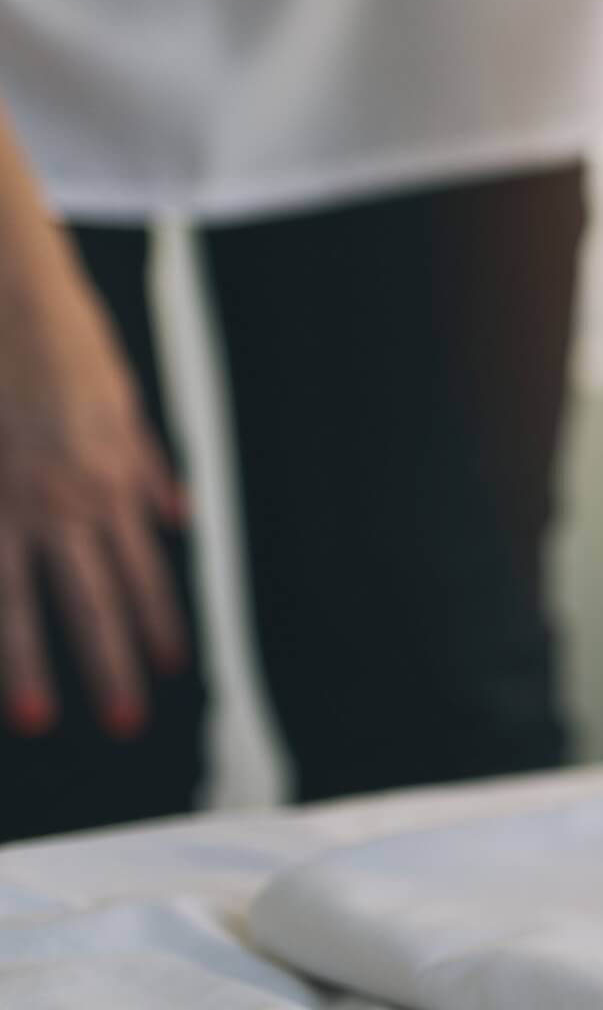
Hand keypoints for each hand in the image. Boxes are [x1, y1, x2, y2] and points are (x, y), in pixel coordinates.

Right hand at [0, 241, 187, 738]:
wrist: (6, 285)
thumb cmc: (61, 334)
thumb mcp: (124, 397)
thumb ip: (148, 464)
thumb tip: (179, 516)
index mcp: (112, 478)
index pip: (145, 570)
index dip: (157, 623)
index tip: (166, 668)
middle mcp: (66, 497)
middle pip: (95, 599)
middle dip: (109, 666)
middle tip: (123, 724)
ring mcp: (8, 496)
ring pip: (21, 596)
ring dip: (32, 663)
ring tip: (41, 718)